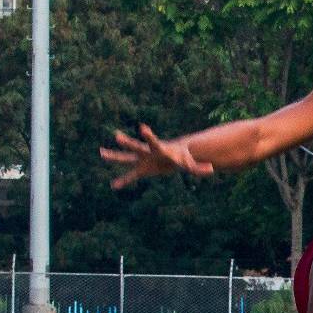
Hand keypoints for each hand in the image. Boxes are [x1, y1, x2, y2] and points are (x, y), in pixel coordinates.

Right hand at [99, 124, 213, 188]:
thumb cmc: (183, 157)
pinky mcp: (143, 170)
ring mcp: (143, 160)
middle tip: (116, 135)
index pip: (153, 142)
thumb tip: (212, 170)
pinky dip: (124, 181)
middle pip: (136, 147)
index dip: (149, 135)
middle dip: (127, 142)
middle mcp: (148, 153)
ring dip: (115, 156)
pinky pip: (131, 176)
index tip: (142, 127)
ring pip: (127, 158)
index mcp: (159, 149)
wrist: (175, 156)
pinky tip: (114, 186)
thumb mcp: (191, 163)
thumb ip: (199, 167)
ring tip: (101, 152)